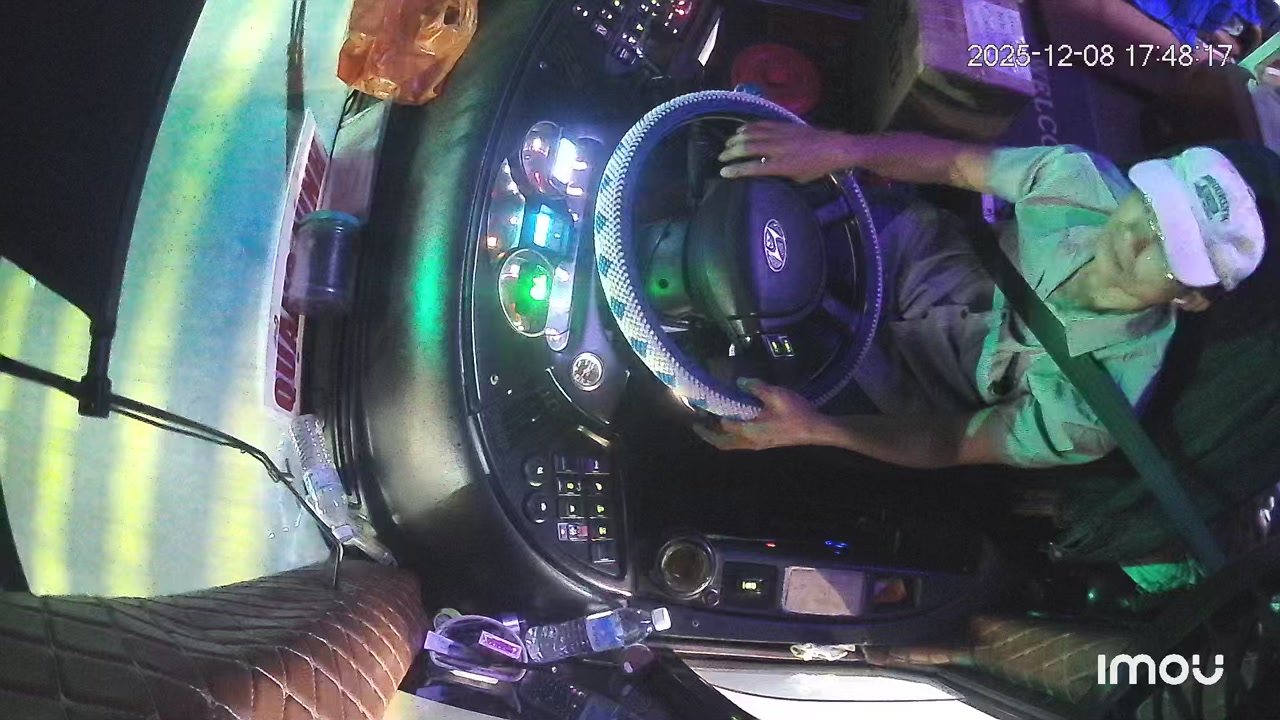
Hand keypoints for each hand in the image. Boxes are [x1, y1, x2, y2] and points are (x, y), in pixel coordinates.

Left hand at [691, 378, 827, 450]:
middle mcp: (749, 442)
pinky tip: (731, 424)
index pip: (722, 426)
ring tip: (709, 423)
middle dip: (707, 434)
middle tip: (696, 423)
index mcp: (749, 431)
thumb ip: (755, 388)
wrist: (816, 430)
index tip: (698, 407)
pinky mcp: (763, 443)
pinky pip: (739, 443)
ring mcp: (757, 444)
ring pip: (731, 445)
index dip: (709, 418)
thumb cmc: (796, 414)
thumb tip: (738, 382)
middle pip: (722, 443)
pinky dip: (729, 436)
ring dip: (718, 436)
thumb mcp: (776, 395)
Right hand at [718, 121, 855, 182]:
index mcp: (781, 165)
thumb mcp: (797, 178)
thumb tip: (765, 170)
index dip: (736, 170)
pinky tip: (742, 130)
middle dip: (731, 152)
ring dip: (737, 138)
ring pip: (752, 134)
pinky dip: (749, 127)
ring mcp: (780, 134)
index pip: (752, 168)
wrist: (834, 147)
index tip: (723, 172)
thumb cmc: (817, 167)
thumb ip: (779, 174)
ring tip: (727, 143)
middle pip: (747, 148)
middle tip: (721, 156)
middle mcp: (778, 148)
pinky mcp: (784, 125)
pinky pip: (762, 124)